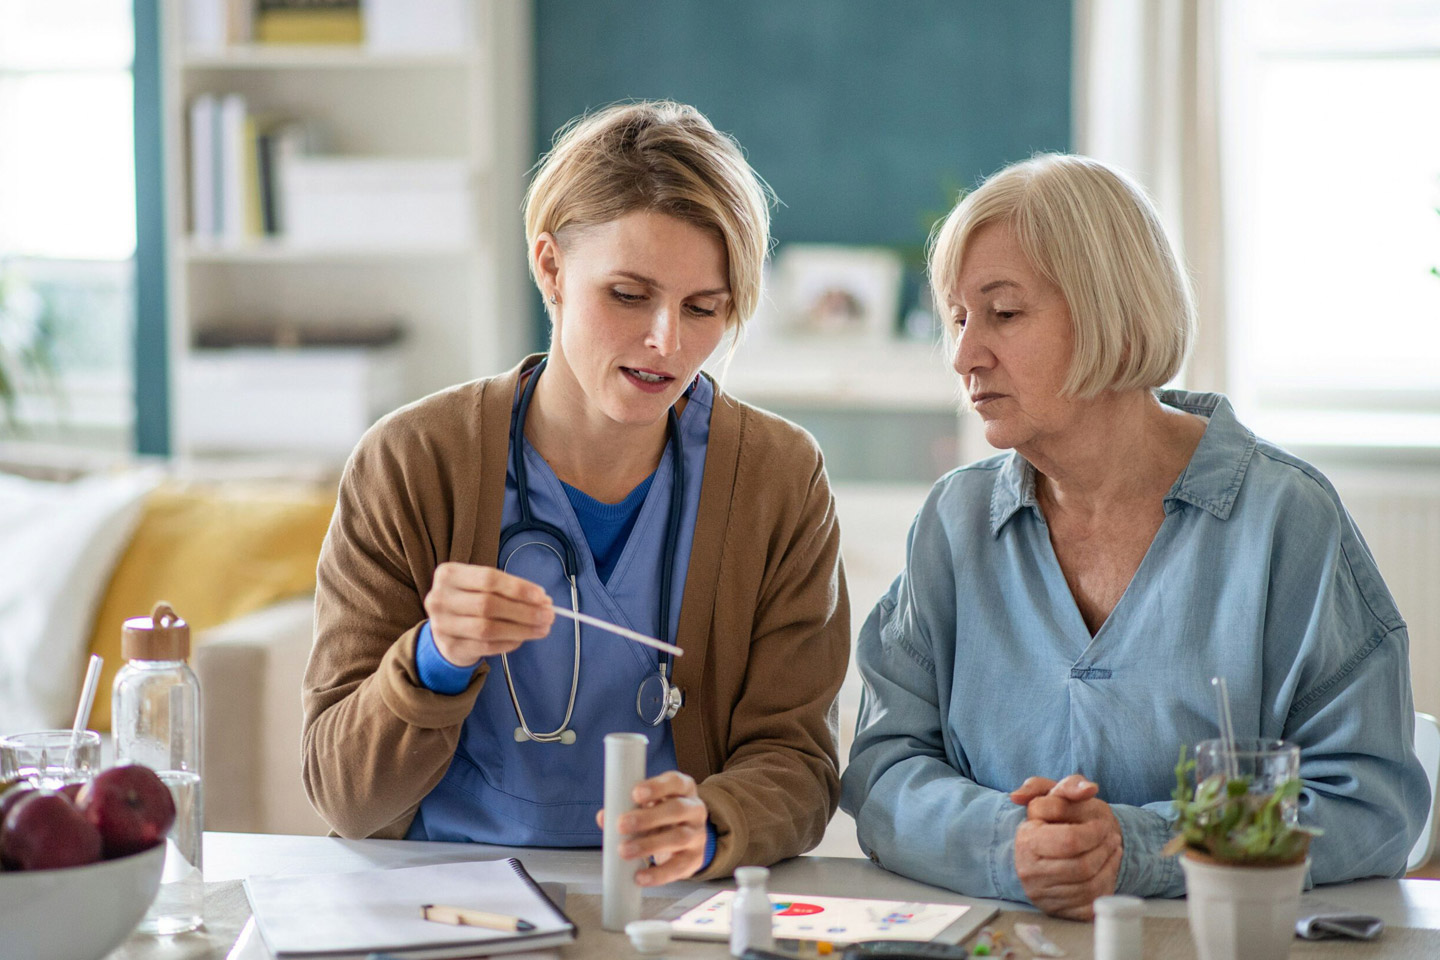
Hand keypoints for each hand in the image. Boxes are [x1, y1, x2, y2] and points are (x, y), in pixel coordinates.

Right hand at [423, 562, 553, 665]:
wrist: (444, 629)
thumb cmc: (470, 601)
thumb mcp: (482, 586)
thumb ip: (509, 590)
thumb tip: (543, 601)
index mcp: (449, 574)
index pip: (488, 578)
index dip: (518, 588)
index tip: (542, 596)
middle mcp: (440, 598)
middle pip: (489, 604)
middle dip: (524, 611)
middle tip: (549, 615)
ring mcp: (442, 625)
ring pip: (488, 628)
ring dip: (521, 629)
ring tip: (543, 628)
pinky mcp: (450, 647)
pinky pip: (486, 646)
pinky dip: (509, 643)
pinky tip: (522, 639)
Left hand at [596, 771, 708, 885]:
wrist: (685, 841)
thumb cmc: (661, 817)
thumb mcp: (647, 807)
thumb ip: (625, 809)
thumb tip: (604, 817)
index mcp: (683, 789)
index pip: (675, 782)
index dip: (657, 787)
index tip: (635, 794)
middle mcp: (695, 809)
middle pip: (677, 809)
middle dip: (648, 817)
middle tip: (621, 825)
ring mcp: (698, 835)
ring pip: (679, 837)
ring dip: (648, 845)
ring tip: (624, 851)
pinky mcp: (695, 859)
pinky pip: (678, 867)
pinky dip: (658, 874)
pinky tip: (640, 876)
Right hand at [1010, 774, 1122, 919]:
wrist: (1042, 849)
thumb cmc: (1053, 819)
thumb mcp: (1055, 793)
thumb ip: (1069, 786)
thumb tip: (1088, 790)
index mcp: (1027, 840)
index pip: (1070, 841)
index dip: (1094, 831)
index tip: (1102, 823)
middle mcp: (1030, 872)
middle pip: (1083, 866)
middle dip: (1105, 849)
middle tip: (1112, 836)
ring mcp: (1044, 894)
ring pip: (1089, 886)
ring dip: (1110, 865)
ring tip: (1113, 849)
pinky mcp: (1059, 911)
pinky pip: (1091, 904)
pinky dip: (1106, 885)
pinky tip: (1108, 869)